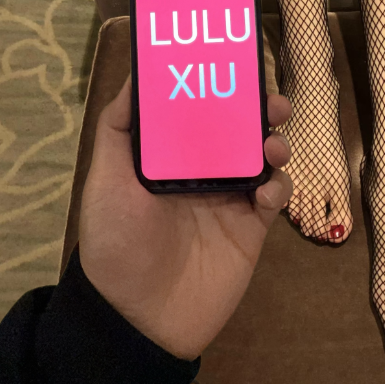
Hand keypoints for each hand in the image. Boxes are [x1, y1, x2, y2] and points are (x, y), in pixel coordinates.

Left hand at [78, 75, 292, 359]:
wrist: (138, 317)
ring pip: (264, 157)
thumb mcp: (106, 181)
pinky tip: (266, 192)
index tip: (235, 66)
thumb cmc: (117, 242)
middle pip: (241, 128)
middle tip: (272, 102)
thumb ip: (117, 130)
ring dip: (275, 144)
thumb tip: (135, 76)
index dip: (221, 87)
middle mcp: (205, 169)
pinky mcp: (252, 227)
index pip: (202, 110)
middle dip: (260, 109)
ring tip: (274, 147)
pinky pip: (275, 196)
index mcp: (173, 155)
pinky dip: (278, 186)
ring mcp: (231, 197)